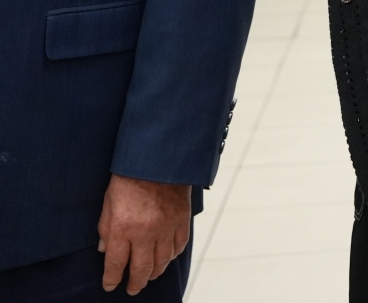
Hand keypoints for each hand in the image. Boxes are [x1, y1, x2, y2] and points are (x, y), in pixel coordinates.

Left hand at [96, 175, 190, 294]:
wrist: (157, 159)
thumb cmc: (129, 179)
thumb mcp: (108, 203)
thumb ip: (105, 230)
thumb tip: (105, 250)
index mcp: (123, 228)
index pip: (116, 264)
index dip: (112, 279)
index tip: (110, 286)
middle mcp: (145, 232)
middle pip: (141, 268)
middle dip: (136, 283)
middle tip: (133, 289)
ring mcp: (166, 227)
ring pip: (162, 261)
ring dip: (155, 272)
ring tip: (150, 276)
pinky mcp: (182, 219)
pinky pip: (179, 245)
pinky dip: (173, 255)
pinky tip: (167, 257)